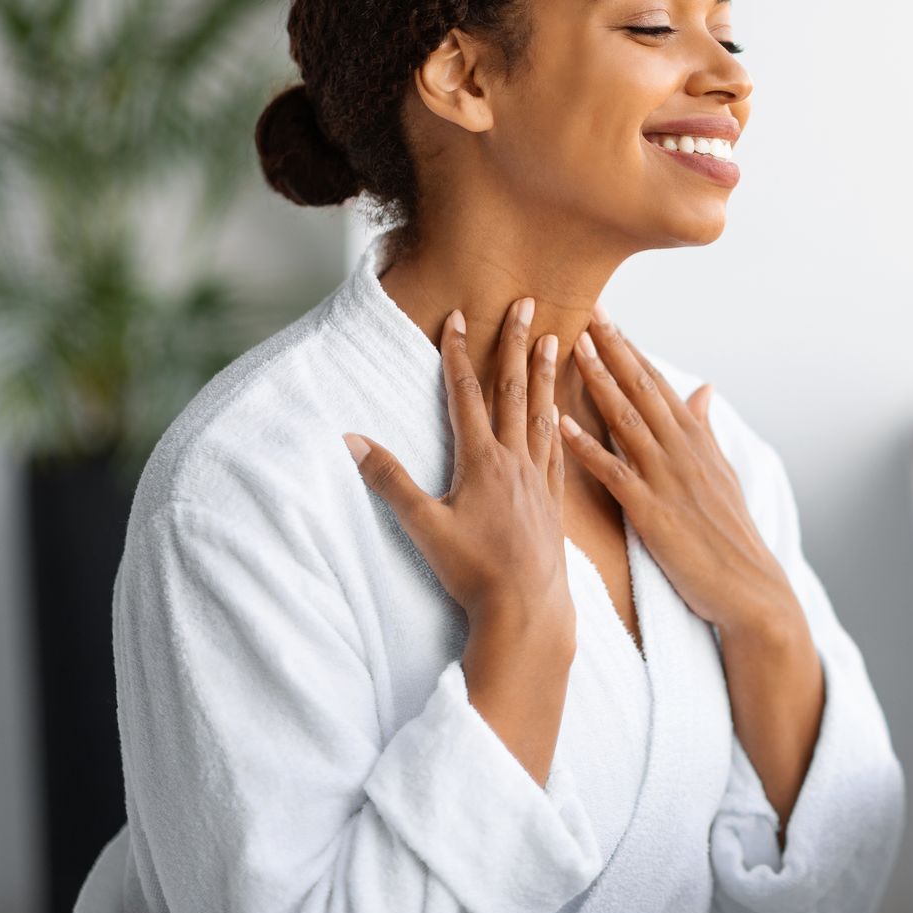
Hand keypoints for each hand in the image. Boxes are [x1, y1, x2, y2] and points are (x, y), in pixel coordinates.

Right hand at [343, 301, 570, 636]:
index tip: (459, 315)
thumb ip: (389, 480)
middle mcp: (515, 461)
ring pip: (542, 413)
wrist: (528, 610)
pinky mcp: (553, 501)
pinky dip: (558, 422)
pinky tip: (561, 411)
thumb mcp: (423, 526)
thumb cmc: (473, 572)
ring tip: (556, 340)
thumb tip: (351, 439)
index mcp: (483, 461)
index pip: (467, 394)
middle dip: (517, 343)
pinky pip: (558, 448)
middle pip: (513, 390)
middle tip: (528, 302)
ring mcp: (539, 479)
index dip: (459, 353)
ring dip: (545, 374)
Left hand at [561, 305, 795, 636]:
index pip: (659, 384)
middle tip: (586, 311)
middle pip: (641, 389)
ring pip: (626, 420)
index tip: (608, 317)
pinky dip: (587, 447)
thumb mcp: (723, 473)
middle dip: (613, 349)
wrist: (749, 586)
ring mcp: (667, 478)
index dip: (630, 349)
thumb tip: (702, 389)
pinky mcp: (652, 511)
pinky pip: (613, 472)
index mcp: (696, 440)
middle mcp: (682, 450)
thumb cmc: (730, 534)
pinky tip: (562, 424)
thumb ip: (705, 429)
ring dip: (599, 382)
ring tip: (573, 348)